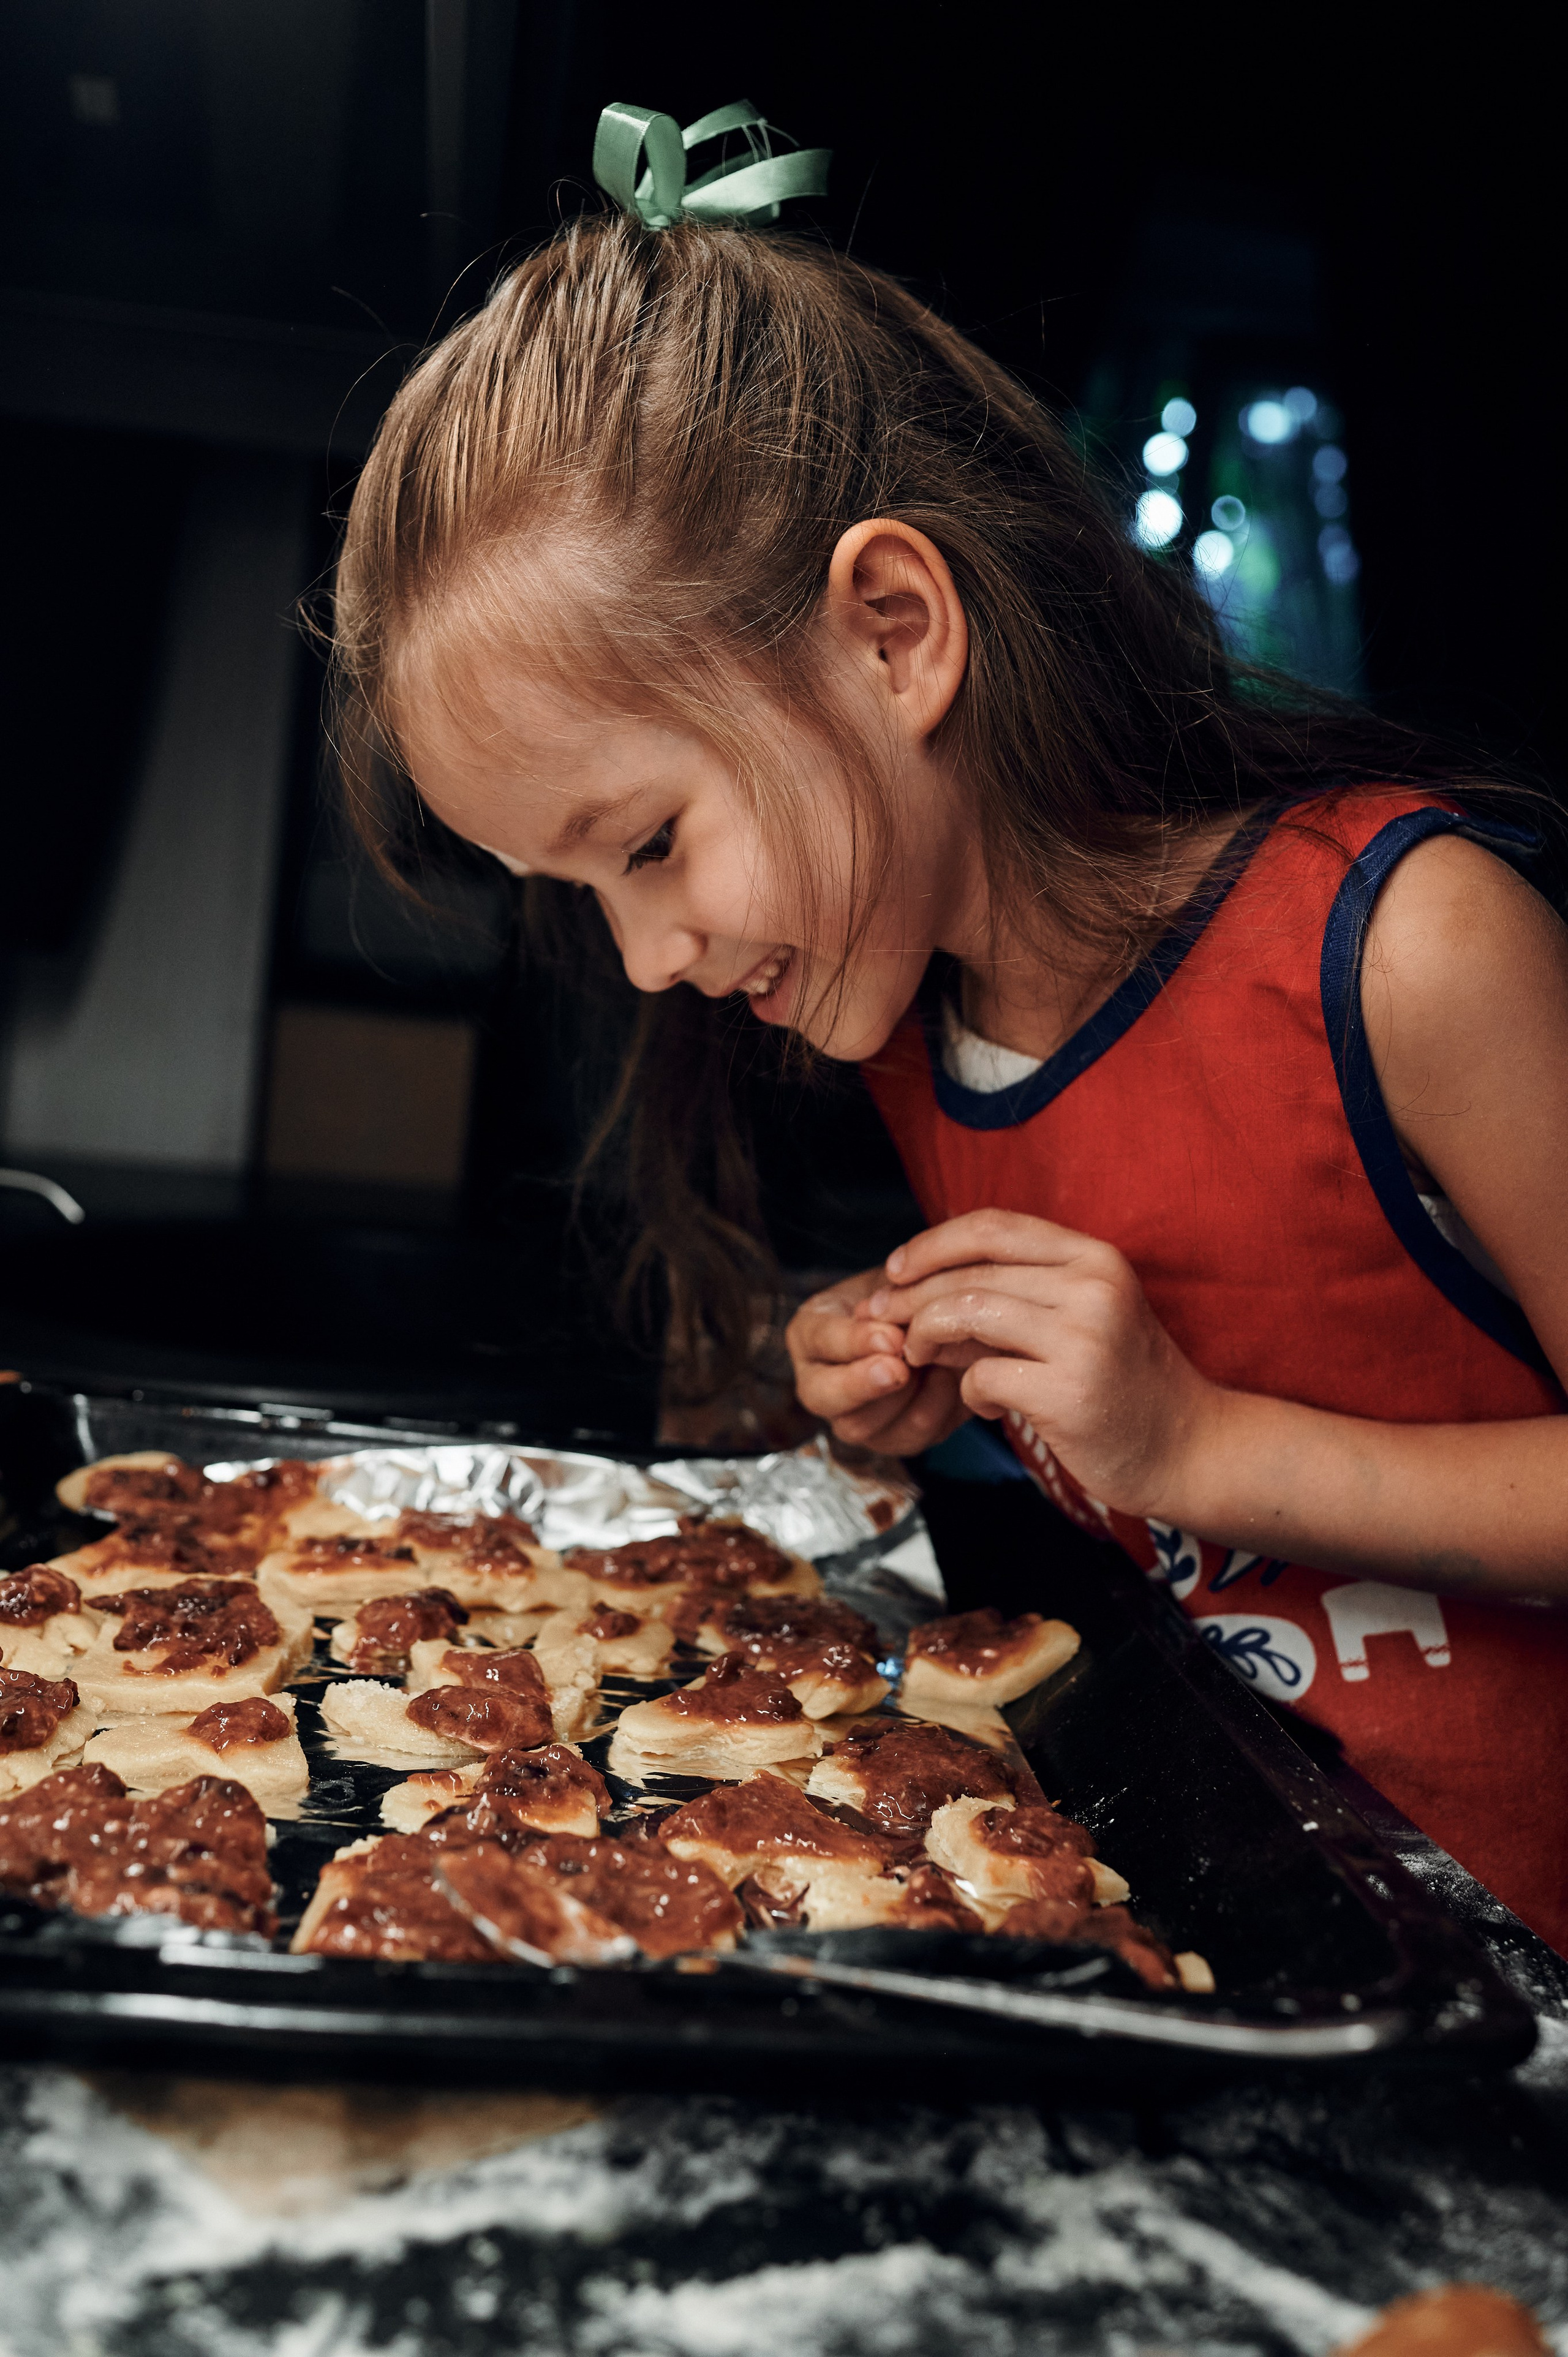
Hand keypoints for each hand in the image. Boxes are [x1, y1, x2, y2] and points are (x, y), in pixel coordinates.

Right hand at [786, 1264, 968, 1453]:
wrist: (934, 1323)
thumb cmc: (902, 1296)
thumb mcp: (893, 1283)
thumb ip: (890, 1297)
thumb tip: (892, 1319)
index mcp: (810, 1335)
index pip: (820, 1341)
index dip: (854, 1342)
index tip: (891, 1337)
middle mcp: (819, 1384)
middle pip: (823, 1397)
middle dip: (863, 1384)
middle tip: (900, 1369)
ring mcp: (851, 1418)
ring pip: (862, 1426)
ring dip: (904, 1398)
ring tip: (935, 1365)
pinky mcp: (890, 1439)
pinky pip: (907, 1438)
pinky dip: (935, 1410)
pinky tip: (950, 1380)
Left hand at [857, 1210, 1221, 1515]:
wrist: (1187, 1446)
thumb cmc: (1123, 1381)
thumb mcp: (1078, 1318)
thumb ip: (1011, 1297)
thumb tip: (918, 1290)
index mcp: (1094, 1257)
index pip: (993, 1226)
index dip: (933, 1243)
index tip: (896, 1269)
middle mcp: (1092, 1287)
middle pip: (971, 1272)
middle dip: (912, 1297)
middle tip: (885, 1322)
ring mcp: (1083, 1339)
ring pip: (967, 1314)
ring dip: (927, 1337)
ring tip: (921, 1358)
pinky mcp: (1068, 1391)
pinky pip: (981, 1377)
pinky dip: (967, 1390)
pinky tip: (984, 1403)